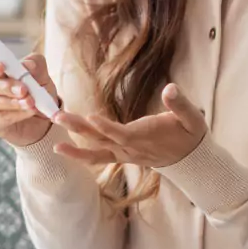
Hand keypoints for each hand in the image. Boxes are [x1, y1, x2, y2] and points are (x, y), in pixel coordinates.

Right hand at [0, 54, 59, 147]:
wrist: (41, 117)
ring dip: (13, 102)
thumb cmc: (35, 91)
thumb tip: (29, 65)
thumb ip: (36, 66)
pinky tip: (29, 112)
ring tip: (30, 102)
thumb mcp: (41, 76)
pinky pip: (0, 118)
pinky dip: (17, 114)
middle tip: (23, 90)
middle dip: (5, 86)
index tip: (1, 67)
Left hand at [52, 83, 205, 167]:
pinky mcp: (122, 155)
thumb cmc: (190, 135)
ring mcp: (125, 153)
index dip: (107, 127)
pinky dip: (82, 154)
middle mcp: (131, 148)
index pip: (123, 133)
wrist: (191, 160)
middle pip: (102, 139)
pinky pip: (99, 156)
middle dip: (79, 128)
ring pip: (97, 151)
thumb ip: (180, 104)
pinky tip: (63, 149)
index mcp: (146, 136)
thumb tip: (171, 88)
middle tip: (58, 116)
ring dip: (75, 148)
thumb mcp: (193, 118)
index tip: (91, 118)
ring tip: (55, 145)